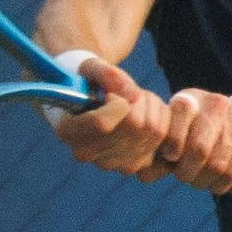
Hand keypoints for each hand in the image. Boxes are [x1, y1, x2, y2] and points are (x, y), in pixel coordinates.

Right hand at [46, 57, 172, 175]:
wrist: (89, 100)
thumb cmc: (86, 80)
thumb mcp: (90, 66)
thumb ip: (107, 74)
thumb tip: (133, 95)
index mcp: (67, 130)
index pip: (101, 123)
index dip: (118, 102)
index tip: (112, 93)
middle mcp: (86, 153)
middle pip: (134, 125)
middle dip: (138, 99)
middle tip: (126, 90)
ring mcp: (111, 163)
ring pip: (153, 130)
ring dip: (151, 106)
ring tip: (134, 98)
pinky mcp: (134, 165)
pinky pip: (163, 137)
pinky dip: (160, 119)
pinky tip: (144, 112)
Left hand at [152, 88, 231, 194]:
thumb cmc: (201, 130)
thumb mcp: (180, 130)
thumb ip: (159, 152)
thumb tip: (142, 175)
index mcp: (191, 99)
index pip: (180, 113)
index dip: (172, 140)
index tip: (170, 156)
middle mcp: (215, 105)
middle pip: (198, 148)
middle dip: (186, 171)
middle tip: (183, 175)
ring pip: (215, 165)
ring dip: (201, 181)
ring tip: (196, 179)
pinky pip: (231, 172)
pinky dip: (217, 185)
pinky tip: (213, 182)